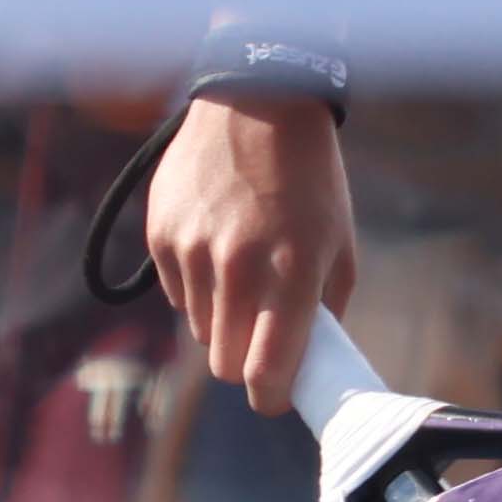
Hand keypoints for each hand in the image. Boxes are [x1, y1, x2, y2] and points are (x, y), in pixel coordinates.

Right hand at [144, 93, 354, 413]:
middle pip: (225, 363)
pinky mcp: (161, 235)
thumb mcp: (339, 244)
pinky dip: (198, 287)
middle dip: (244, 362)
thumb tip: (306, 363)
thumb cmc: (311, 181)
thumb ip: (325, 310)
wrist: (259, 105)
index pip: (267, 371)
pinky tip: (217, 247)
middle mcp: (239, 267)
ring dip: (222, 320)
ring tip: (244, 276)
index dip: (270, 396)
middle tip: (261, 341)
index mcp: (293, 273)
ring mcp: (193, 251)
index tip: (275, 396)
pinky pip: (178, 294)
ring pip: (201, 330)